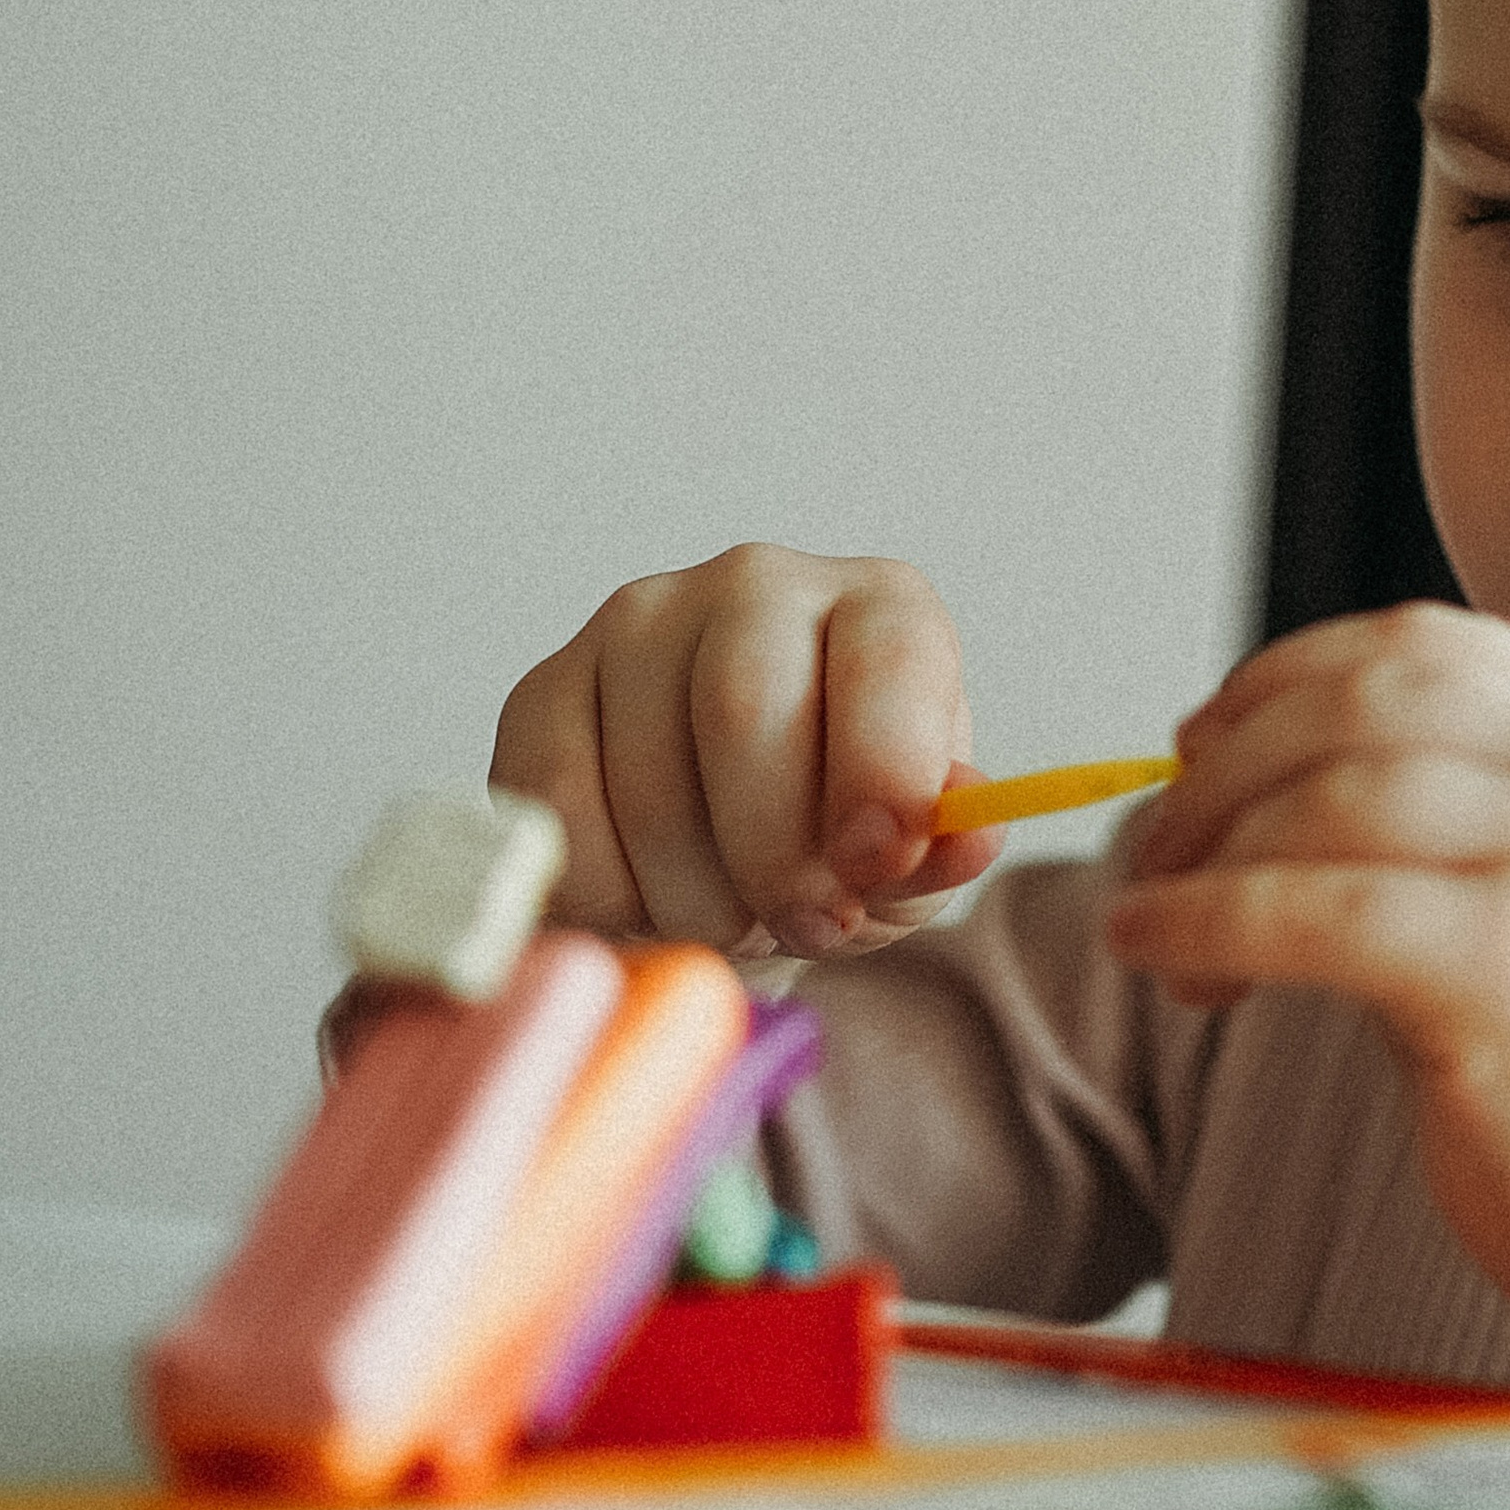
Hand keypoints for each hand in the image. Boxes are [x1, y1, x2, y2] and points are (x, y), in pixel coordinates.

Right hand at [490, 546, 1002, 958]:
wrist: (729, 848)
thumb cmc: (836, 835)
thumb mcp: (908, 857)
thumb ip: (936, 850)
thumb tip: (966, 836)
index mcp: (881, 607)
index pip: (885, 662)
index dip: (880, 771)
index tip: (874, 866)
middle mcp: (758, 585)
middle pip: (743, 710)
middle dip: (773, 855)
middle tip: (801, 924)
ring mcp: (640, 625)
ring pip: (648, 780)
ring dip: (698, 896)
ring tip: (734, 917)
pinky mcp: (543, 689)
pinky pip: (559, 810)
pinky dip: (611, 895)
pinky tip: (653, 902)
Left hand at [1106, 602, 1509, 1387]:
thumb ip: (1436, 817)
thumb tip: (1235, 763)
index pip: (1420, 647)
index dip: (1281, 681)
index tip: (1199, 744)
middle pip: (1360, 703)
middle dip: (1225, 768)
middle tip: (1156, 849)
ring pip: (1323, 797)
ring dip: (1201, 854)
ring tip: (1159, 927)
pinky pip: (1308, 911)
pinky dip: (1202, 922)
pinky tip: (1160, 954)